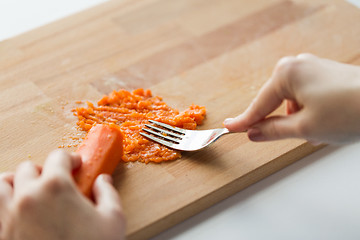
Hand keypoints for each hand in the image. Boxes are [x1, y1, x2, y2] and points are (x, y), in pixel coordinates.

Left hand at [0, 150, 124, 239]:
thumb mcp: (113, 220)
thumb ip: (108, 193)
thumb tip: (102, 181)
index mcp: (55, 187)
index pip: (58, 157)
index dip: (70, 158)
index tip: (75, 164)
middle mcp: (26, 197)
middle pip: (28, 168)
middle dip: (43, 171)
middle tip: (55, 182)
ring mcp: (8, 216)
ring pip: (2, 185)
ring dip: (15, 183)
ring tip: (28, 191)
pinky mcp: (0, 233)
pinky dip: (3, 205)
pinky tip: (16, 212)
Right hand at [224, 54, 359, 143]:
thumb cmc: (350, 111)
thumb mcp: (304, 128)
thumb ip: (272, 130)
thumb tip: (254, 133)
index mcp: (286, 74)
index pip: (258, 104)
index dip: (244, 121)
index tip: (229, 128)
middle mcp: (297, 65)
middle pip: (275, 101)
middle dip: (282, 121)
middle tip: (296, 136)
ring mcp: (312, 67)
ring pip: (292, 101)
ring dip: (300, 119)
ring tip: (321, 130)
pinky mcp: (325, 73)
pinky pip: (306, 96)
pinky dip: (311, 112)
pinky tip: (327, 121)